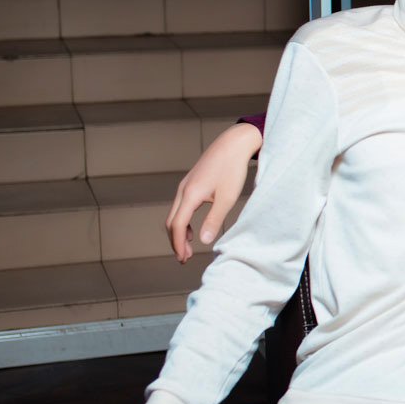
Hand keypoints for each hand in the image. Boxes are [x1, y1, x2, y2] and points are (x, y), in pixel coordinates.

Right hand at [166, 123, 261, 261]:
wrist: (233, 144)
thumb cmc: (232, 169)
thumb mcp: (227, 198)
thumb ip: (214, 220)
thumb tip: (205, 241)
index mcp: (190, 195)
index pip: (177, 226)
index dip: (178, 244)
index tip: (184, 259)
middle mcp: (183, 190)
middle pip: (171, 222)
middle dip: (175, 242)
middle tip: (184, 259)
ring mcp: (185, 186)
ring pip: (175, 214)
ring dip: (178, 233)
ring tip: (188, 249)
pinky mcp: (191, 184)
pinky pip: (181, 207)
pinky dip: (183, 222)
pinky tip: (192, 231)